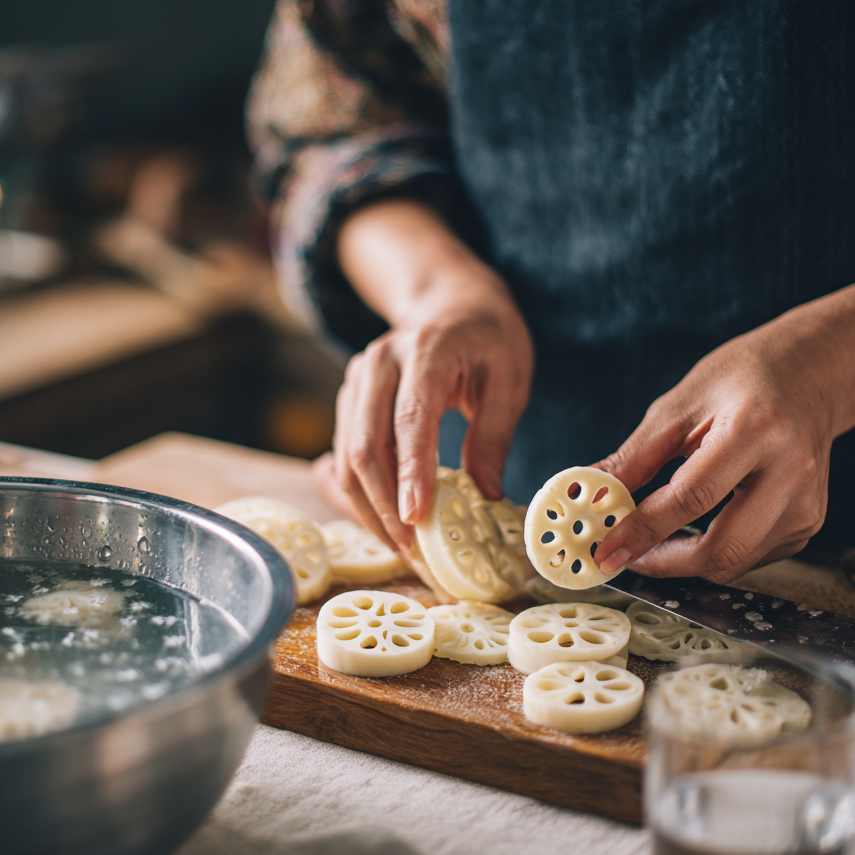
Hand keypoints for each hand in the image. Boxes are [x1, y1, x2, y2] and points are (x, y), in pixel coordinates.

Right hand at [325, 200, 533, 551]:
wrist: (450, 301)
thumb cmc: (487, 337)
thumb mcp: (509, 379)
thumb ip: (494, 435)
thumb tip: (487, 495)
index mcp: (425, 351)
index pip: (410, 418)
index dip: (411, 471)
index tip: (417, 518)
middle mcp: (378, 363)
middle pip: (365, 445)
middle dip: (385, 506)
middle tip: (415, 553)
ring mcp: (357, 381)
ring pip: (347, 457)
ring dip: (370, 509)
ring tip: (404, 549)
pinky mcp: (350, 400)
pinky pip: (344, 455)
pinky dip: (362, 494)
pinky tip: (386, 523)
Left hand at [592, 320, 837, 582]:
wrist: (809, 375)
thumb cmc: (741, 381)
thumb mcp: (678, 405)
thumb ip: (635, 457)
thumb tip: (592, 496)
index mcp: (756, 431)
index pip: (692, 498)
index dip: (643, 531)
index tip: (606, 550)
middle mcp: (792, 473)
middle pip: (722, 547)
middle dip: (664, 563)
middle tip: (625, 554)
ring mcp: (807, 503)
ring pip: (735, 562)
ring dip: (685, 562)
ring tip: (653, 540)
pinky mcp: (809, 522)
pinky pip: (751, 557)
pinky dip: (714, 553)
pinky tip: (696, 528)